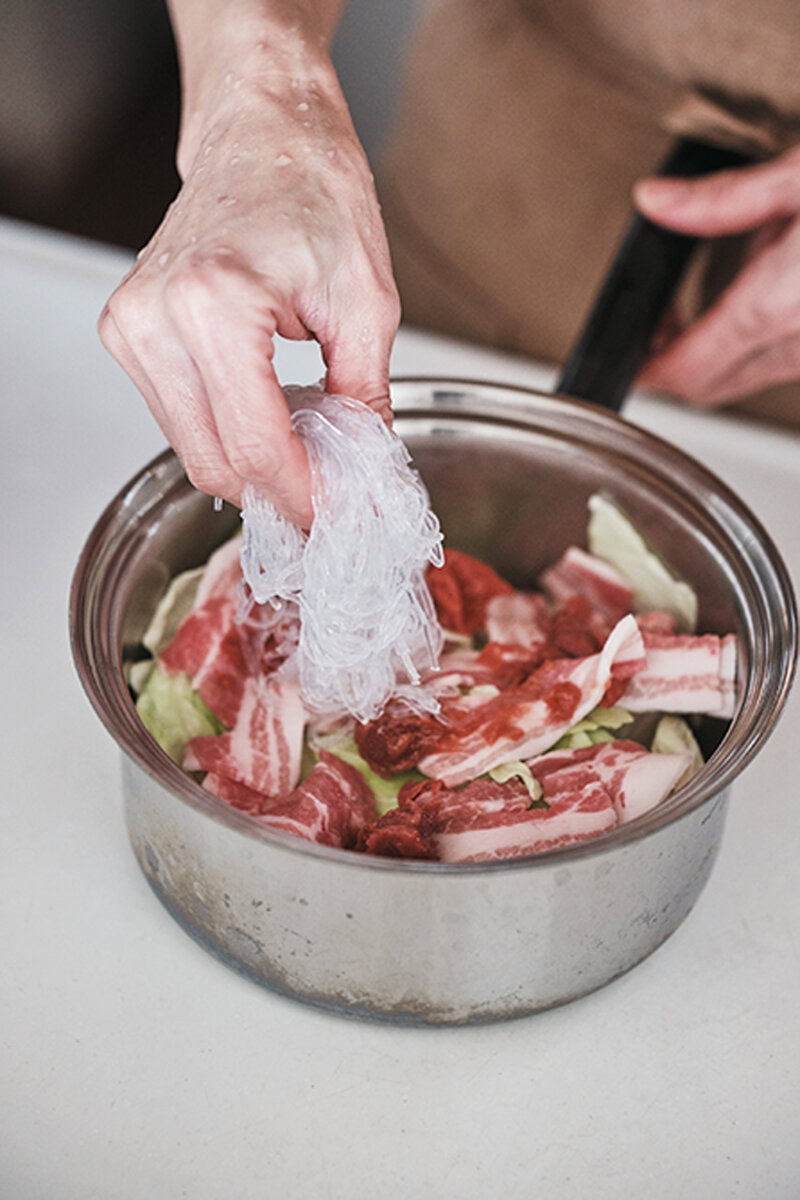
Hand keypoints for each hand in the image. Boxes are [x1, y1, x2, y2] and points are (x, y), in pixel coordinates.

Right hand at [99, 46, 399, 525]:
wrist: (261, 132)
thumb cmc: (312, 187)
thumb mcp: (366, 300)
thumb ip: (363, 398)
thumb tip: (361, 472)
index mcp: (214, 304)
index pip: (253, 447)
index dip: (301, 497)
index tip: (339, 517)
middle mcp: (156, 318)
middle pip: (214, 463)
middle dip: (279, 493)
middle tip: (332, 494)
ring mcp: (132, 327)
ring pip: (193, 450)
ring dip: (253, 467)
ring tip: (307, 446)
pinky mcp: (129, 333)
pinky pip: (180, 419)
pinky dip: (228, 433)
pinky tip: (270, 414)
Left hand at [634, 146, 799, 406]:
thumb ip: (721, 201)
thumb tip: (656, 202)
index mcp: (777, 305)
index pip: (687, 370)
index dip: (647, 373)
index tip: (626, 360)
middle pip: (711, 386)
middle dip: (674, 367)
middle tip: (654, 332)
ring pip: (749, 377)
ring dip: (719, 352)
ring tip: (715, 295)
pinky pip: (786, 362)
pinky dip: (761, 340)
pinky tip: (773, 290)